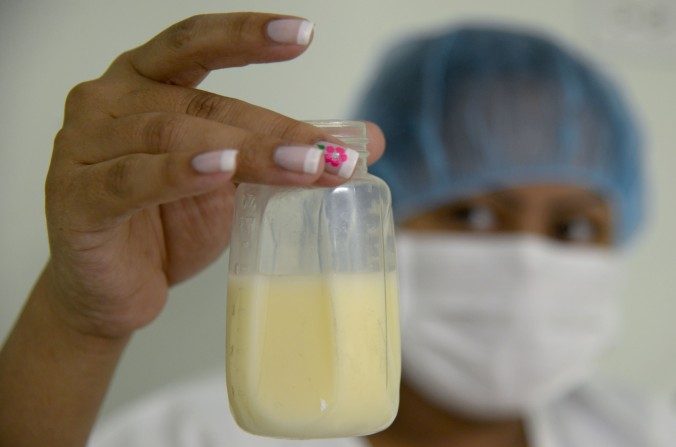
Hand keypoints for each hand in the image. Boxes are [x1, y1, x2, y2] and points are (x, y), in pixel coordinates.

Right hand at [44, 12, 384, 338]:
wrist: (115, 288)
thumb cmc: (169, 224)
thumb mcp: (234, 180)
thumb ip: (283, 151)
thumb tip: (365, 142)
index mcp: (144, 83)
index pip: (196, 44)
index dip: (247, 36)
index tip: (303, 34)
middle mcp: (107, 101)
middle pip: (198, 104)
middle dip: (271, 128)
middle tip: (328, 151)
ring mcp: (83, 147)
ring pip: (172, 136)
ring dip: (244, 152)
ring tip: (300, 168)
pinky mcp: (74, 198)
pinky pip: (131, 179)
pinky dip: (179, 174)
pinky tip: (220, 170)